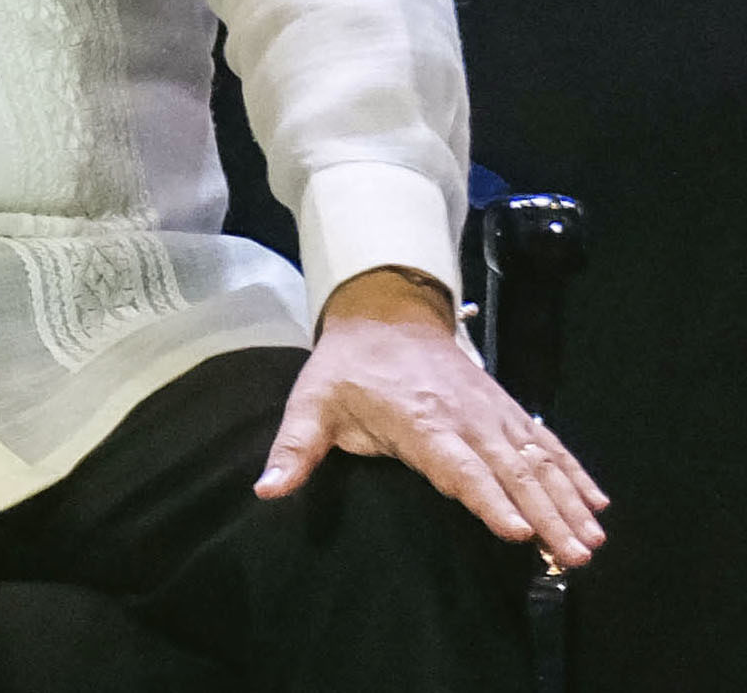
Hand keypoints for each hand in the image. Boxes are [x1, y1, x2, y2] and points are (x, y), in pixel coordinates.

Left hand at [257, 266, 607, 567]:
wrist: (385, 310)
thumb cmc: (347, 366)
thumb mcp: (312, 402)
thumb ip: (295, 449)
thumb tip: (267, 489)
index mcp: (418, 421)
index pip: (458, 467)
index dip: (486, 499)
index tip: (515, 531)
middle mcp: (464, 417)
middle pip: (510, 471)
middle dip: (545, 514)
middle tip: (573, 555)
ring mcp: (491, 411)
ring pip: (537, 460)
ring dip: (568, 499)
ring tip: (593, 539)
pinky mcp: (506, 407)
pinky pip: (546, 441)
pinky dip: (574, 469)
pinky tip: (598, 500)